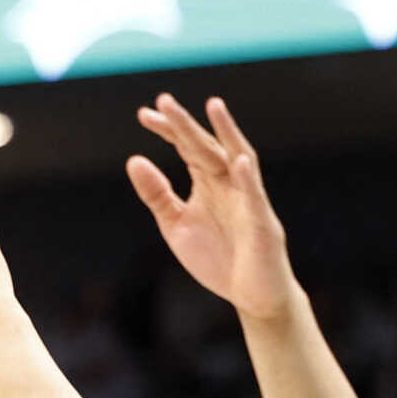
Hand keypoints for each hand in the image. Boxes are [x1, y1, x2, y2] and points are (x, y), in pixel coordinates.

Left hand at [127, 94, 300, 321]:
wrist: (253, 296)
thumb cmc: (218, 258)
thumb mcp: (177, 226)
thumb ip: (157, 196)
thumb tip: (133, 160)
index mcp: (209, 183)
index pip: (187, 148)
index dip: (168, 131)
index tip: (143, 115)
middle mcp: (231, 184)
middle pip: (207, 148)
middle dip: (186, 126)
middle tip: (163, 101)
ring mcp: (249, 202)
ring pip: (239, 161)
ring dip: (228, 134)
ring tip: (214, 106)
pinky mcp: (263, 226)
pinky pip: (256, 200)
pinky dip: (249, 180)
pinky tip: (239, 163)